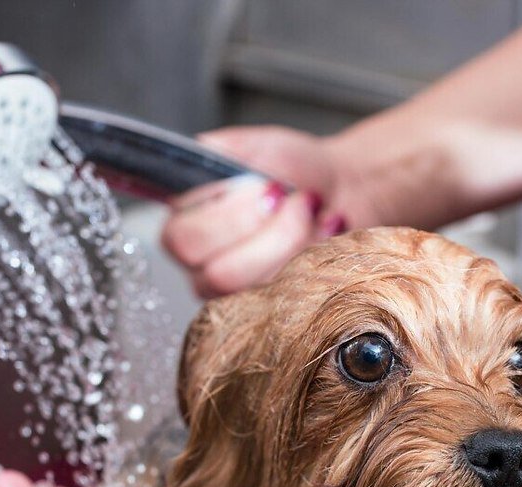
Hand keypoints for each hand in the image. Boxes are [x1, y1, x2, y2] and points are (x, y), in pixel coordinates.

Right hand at [160, 126, 378, 297]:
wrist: (338, 187)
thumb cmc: (290, 168)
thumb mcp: (249, 145)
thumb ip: (215, 151)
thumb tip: (197, 162)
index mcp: (184, 224)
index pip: (183, 240)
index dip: (231, 218)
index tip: (272, 189)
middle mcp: (201, 266)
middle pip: (219, 274)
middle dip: (271, 233)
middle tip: (297, 200)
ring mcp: (236, 293)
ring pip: (258, 288)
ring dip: (295, 243)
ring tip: (313, 210)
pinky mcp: (272, 306)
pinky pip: (289, 296)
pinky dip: (315, 255)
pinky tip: (326, 229)